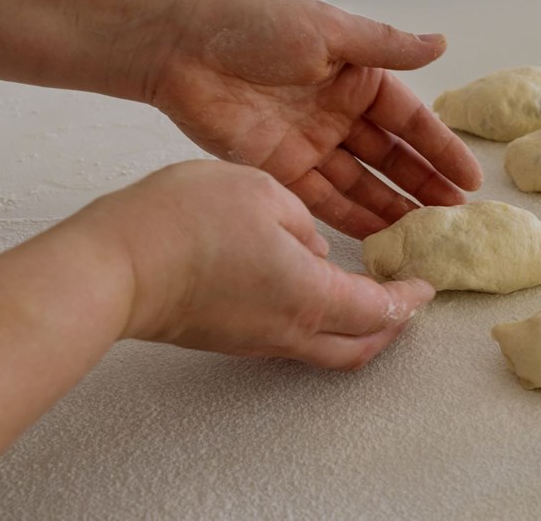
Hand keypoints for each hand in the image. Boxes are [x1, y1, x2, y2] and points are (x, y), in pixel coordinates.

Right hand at [87, 160, 434, 368]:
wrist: (115, 265)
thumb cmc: (187, 222)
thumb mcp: (262, 192)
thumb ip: (302, 222)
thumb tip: (311, 249)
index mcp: (312, 296)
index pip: (381, 310)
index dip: (409, 299)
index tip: (425, 286)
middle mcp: (291, 329)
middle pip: (359, 346)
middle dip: (391, 327)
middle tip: (405, 303)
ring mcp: (256, 339)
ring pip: (325, 347)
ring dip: (355, 326)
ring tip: (364, 294)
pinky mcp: (227, 335)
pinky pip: (290, 337)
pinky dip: (318, 321)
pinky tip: (308, 286)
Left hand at [146, 0, 482, 238]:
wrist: (180, 44)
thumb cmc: (255, 24)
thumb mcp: (327, 30)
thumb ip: (384, 47)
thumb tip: (441, 44)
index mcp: (356, 76)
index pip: (410, 120)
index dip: (440, 149)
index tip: (470, 180)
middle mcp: (339, 113)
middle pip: (390, 158)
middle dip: (422, 186)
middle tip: (454, 219)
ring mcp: (310, 144)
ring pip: (361, 184)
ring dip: (391, 208)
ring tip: (423, 237)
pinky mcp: (279, 169)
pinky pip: (322, 200)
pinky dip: (349, 218)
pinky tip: (378, 238)